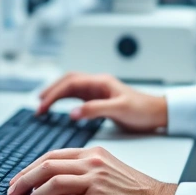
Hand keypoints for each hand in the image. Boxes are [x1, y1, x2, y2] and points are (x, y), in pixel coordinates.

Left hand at [7, 146, 177, 194]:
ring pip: (54, 182)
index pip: (53, 155)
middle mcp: (92, 164)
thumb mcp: (105, 168)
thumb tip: (49, 180)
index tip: (18, 180)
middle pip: (48, 166)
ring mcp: (96, 181)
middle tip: (12, 192)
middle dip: (25, 180)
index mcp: (92, 153)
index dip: (30, 169)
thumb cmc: (131, 188)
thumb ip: (80, 169)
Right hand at [37, 72, 167, 131]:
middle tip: (38, 105)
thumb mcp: (119, 110)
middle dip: (51, 91)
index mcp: (101, 82)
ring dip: (56, 94)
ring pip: (71, 88)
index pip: (71, 83)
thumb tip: (72, 113)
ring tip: (42, 105)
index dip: (54, 93)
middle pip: (67, 81)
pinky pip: (77, 97)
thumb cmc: (142, 109)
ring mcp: (98, 91)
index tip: (42, 105)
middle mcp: (98, 84)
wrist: (157, 113)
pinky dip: (65, 100)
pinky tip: (60, 109)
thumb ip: (95, 110)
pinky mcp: (100, 100)